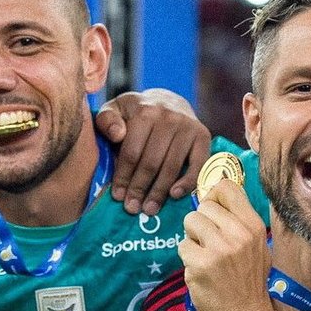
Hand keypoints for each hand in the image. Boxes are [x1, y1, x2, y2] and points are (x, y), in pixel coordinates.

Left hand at [96, 89, 211, 216]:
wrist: (168, 101)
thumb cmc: (136, 112)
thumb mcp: (115, 110)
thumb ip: (107, 120)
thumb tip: (117, 135)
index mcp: (144, 111)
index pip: (132, 151)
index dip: (123, 176)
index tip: (117, 196)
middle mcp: (169, 117)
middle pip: (152, 162)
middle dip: (140, 188)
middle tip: (132, 208)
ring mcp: (188, 127)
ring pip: (172, 166)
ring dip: (159, 191)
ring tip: (149, 209)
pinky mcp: (203, 136)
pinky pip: (197, 165)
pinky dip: (187, 182)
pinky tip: (174, 195)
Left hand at [179, 179, 271, 310]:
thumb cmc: (249, 284)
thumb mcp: (257, 247)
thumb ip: (238, 222)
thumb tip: (213, 196)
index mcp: (253, 226)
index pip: (227, 188)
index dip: (213, 196)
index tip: (212, 211)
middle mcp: (238, 233)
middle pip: (204, 206)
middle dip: (201, 223)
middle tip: (209, 244)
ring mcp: (219, 248)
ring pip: (190, 222)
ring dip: (192, 239)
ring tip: (205, 256)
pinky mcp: (200, 264)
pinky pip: (183, 246)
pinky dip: (187, 259)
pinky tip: (200, 272)